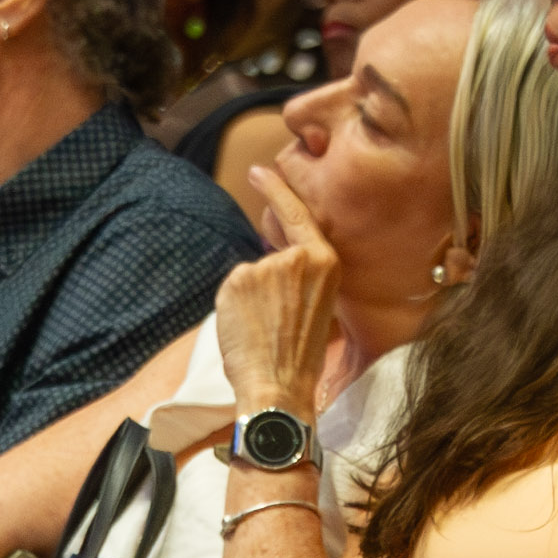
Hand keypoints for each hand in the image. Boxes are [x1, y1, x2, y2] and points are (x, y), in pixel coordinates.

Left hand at [214, 168, 341, 411]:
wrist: (279, 387)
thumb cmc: (299, 356)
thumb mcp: (316, 305)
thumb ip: (297, 275)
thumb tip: (266, 263)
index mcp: (325, 261)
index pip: (297, 215)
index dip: (278, 190)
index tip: (259, 170)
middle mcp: (297, 257)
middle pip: (271, 255)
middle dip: (265, 287)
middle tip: (271, 324)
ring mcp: (266, 266)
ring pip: (249, 274)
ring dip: (249, 299)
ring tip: (264, 332)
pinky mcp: (239, 279)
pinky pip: (232, 287)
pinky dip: (233, 306)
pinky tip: (245, 330)